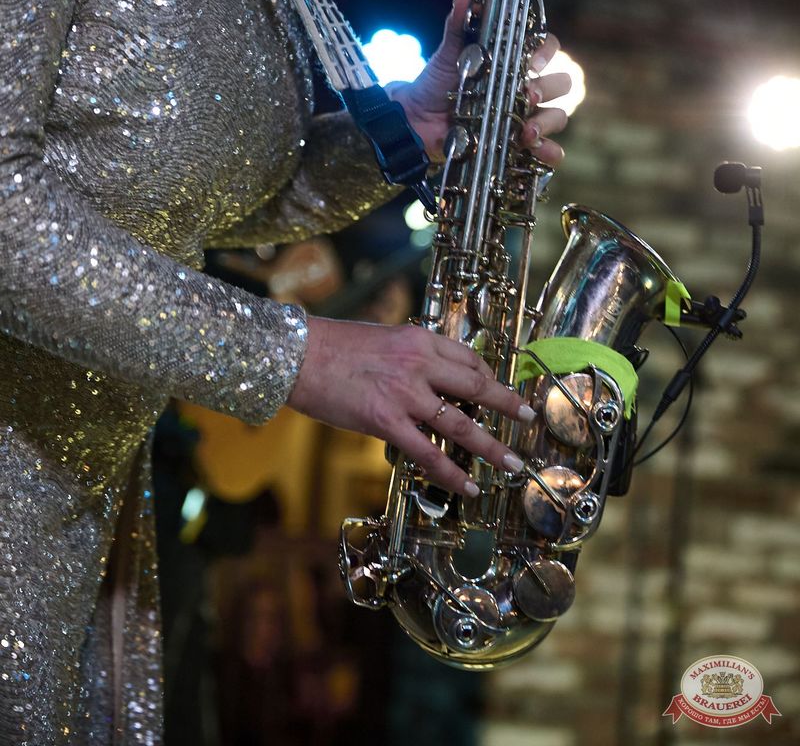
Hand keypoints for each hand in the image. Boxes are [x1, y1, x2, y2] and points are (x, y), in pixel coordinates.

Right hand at [287, 316, 534, 494]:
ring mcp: (405, 393)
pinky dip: (451, 472)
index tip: (502, 389)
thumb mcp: (380, 338)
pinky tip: (467, 485)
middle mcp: (419, 363)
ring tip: (512, 463)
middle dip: (506, 404)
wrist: (296, 355)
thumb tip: (427, 376)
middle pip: (476, 385)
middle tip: (528, 417)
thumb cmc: (332, 346)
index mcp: (418, 338)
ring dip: (491, 446)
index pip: (467, 357)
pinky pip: (427, 452)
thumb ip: (407, 356)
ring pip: (461, 422)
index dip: (490, 375)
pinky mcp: (386, 421)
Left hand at [388, 0, 570, 164]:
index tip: (531, 62)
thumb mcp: (448, 52)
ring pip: (557, 115)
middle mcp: (525, 87)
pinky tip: (540, 152)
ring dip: (547, 122)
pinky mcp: (517, 143)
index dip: (547, 53)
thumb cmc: (437, 82)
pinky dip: (549, 152)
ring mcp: (524, 116)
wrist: (418, 119)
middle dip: (549, 88)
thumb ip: (458, 23)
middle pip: (560, 83)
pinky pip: (546, 149)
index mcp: (514, 61)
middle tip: (527, 95)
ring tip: (526, 131)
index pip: (547, 48)